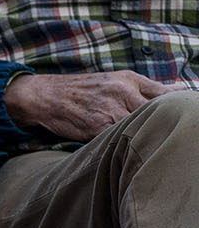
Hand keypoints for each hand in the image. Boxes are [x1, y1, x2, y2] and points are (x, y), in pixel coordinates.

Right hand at [4, 70, 172, 141]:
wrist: (43, 96)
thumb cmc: (80, 91)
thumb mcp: (113, 80)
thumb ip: (145, 89)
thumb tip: (181, 90)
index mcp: (128, 79)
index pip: (167, 93)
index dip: (179, 106)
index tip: (184, 115)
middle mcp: (122, 91)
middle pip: (158, 112)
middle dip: (164, 124)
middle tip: (168, 134)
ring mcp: (110, 109)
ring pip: (141, 127)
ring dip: (144, 136)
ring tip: (145, 144)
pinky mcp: (98, 127)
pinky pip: (120, 139)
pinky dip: (125, 144)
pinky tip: (125, 148)